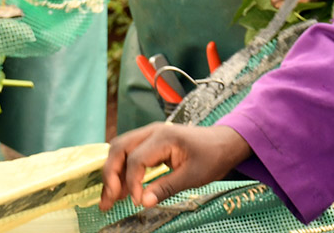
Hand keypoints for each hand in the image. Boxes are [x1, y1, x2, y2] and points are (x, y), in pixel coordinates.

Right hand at [99, 123, 252, 211]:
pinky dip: (122, 171)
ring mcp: (150, 135)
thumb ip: (166, 187)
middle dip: (110, 175)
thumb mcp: (193, 175)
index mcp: (163, 137)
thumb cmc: (212, 156)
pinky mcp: (151, 143)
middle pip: (119, 149)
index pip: (135, 160)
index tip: (137, 201)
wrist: (225, 142)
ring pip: (120, 150)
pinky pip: (129, 154)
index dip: (132, 183)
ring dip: (112, 173)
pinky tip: (121, 191)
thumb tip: (143, 202)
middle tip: (108, 201)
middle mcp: (152, 132)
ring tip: (109, 200)